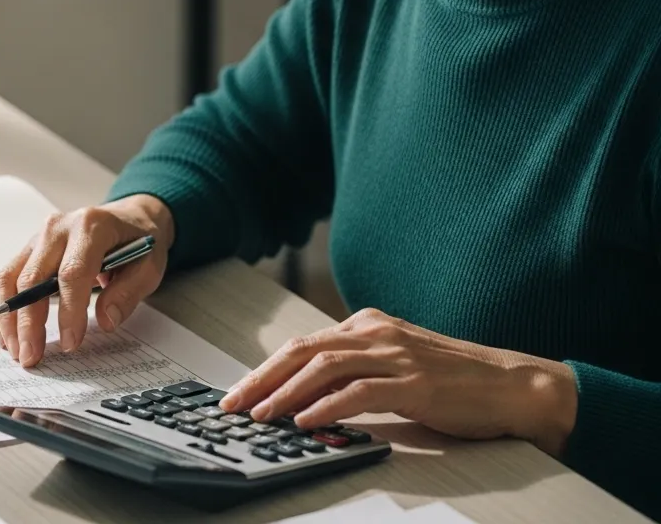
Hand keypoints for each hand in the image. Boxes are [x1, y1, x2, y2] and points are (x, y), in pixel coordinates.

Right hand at [0, 194, 173, 367]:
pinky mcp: (28, 249)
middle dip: (28, 324)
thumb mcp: (148, 266)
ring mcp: (38, 237)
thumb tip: (105, 321)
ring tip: (15, 350)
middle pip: (32, 278)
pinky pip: (4, 278)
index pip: (72, 273)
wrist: (127, 218)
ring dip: (8, 319)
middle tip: (30, 357)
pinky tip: (6, 332)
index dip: (68, 312)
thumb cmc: (138, 242)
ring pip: (9, 279)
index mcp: (91, 227)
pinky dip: (1, 307)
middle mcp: (57, 228)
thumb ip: (128, 293)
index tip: (70, 344)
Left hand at [218, 308, 577, 455]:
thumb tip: (304, 397)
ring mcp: (396, 355)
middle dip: (262, 378)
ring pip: (324, 368)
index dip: (266, 369)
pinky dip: (327, 406)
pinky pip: (360, 392)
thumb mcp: (394, 365)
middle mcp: (376, 333)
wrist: (511, 385)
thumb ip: (353, 373)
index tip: (240, 392)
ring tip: (261, 414)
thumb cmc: (453, 380)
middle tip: (233, 402)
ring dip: (286, 392)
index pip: (303, 345)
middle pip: (303, 351)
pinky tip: (305, 420)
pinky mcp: (415, 383)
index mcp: (367, 325)